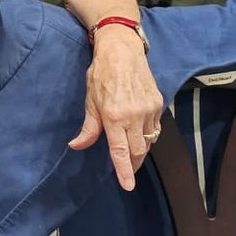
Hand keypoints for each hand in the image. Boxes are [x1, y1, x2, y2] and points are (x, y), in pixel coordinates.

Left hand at [67, 26, 162, 190]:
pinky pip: (155, 128)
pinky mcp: (159, 103)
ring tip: (132, 150)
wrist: (123, 49)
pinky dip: (148, 136)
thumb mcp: (90, 100)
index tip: (128, 186)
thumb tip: (76, 146)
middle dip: (134, 165)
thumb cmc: (101, 74)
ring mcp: (149, 109)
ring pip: (148, 141)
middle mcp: (134, 115)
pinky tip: (140, 133)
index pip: (121, 151)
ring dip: (140, 149)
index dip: (125, 171)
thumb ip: (88, 127)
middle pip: (138, 151)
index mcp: (114, 116)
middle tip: (128, 172)